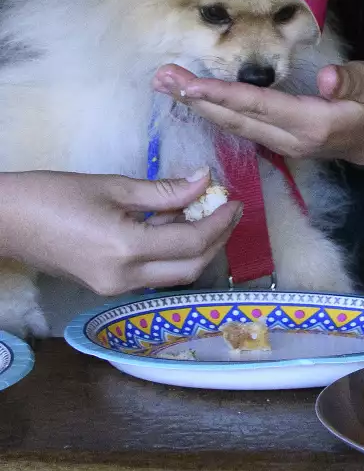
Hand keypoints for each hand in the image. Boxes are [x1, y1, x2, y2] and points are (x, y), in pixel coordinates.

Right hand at [0, 169, 240, 295]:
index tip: (234, 200)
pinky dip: (171, 252)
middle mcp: (124, 278)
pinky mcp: (107, 287)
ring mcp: (114, 288)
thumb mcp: (113, 187)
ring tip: (204, 213)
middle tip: (228, 210)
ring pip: (175, 274)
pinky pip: (153, 273)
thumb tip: (204, 181)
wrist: (4, 220)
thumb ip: (164, 191)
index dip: (220, 222)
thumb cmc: (52, 196)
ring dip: (196, 247)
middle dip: (217, 239)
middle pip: (191, 267)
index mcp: (126, 250)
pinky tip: (174, 225)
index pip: (192, 242)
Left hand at [153, 61, 363, 165]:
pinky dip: (214, 113)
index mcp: (312, 124)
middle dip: (197, 100)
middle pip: (236, 119)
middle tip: (161, 78)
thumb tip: (326, 78)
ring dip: (198, 107)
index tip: (189, 85)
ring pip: (233, 126)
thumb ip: (350, 81)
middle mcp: (290, 140)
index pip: (259, 107)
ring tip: (167, 85)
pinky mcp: (278, 143)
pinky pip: (240, 128)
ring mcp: (282, 145)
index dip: (223, 96)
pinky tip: (194, 99)